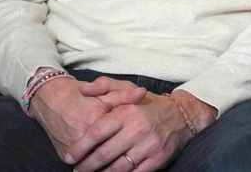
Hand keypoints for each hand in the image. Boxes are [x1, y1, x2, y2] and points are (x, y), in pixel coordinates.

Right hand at [28, 76, 145, 162]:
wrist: (50, 99)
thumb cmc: (80, 94)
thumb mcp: (104, 91)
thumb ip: (124, 95)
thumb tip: (143, 93)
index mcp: (96, 121)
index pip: (118, 140)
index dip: (129, 146)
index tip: (140, 150)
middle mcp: (82, 137)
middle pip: (107, 156)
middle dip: (119, 163)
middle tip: (131, 163)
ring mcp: (71, 148)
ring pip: (94, 165)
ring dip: (105, 168)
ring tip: (117, 169)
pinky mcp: (64, 154)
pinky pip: (81, 165)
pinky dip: (92, 168)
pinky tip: (102, 168)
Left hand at [66, 86, 217, 171]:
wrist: (180, 115)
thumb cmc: (147, 104)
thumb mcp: (127, 88)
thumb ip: (104, 86)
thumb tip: (84, 90)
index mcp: (126, 112)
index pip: (97, 132)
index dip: (80, 147)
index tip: (70, 156)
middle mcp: (138, 129)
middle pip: (104, 154)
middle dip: (86, 165)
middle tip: (77, 170)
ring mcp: (149, 145)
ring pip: (118, 168)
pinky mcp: (158, 158)